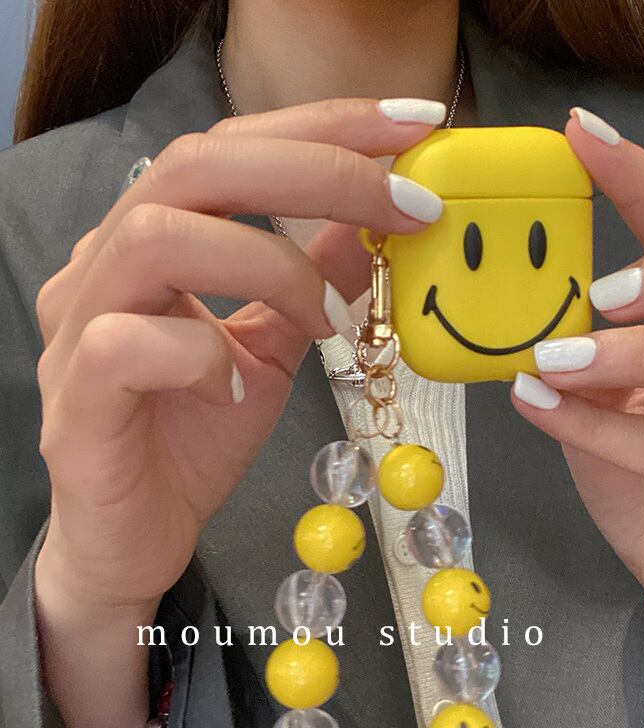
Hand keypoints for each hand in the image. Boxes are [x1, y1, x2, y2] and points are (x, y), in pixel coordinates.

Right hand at [34, 98, 443, 611]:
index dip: (325, 126)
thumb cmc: (196, 433)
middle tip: (407, 202)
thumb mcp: (274, 348)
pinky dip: (203, 355)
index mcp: (157, 240)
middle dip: (315, 170)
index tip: (413, 125)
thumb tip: (376, 224)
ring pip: (159, 239)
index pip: (234, 149)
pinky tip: (238, 390)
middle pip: (196, 166)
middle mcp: (108, 264)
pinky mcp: (76, 398)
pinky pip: (129, 343)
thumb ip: (311, 282)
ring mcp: (81, 326)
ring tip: (327, 322)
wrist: (137, 532)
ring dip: (270, 268)